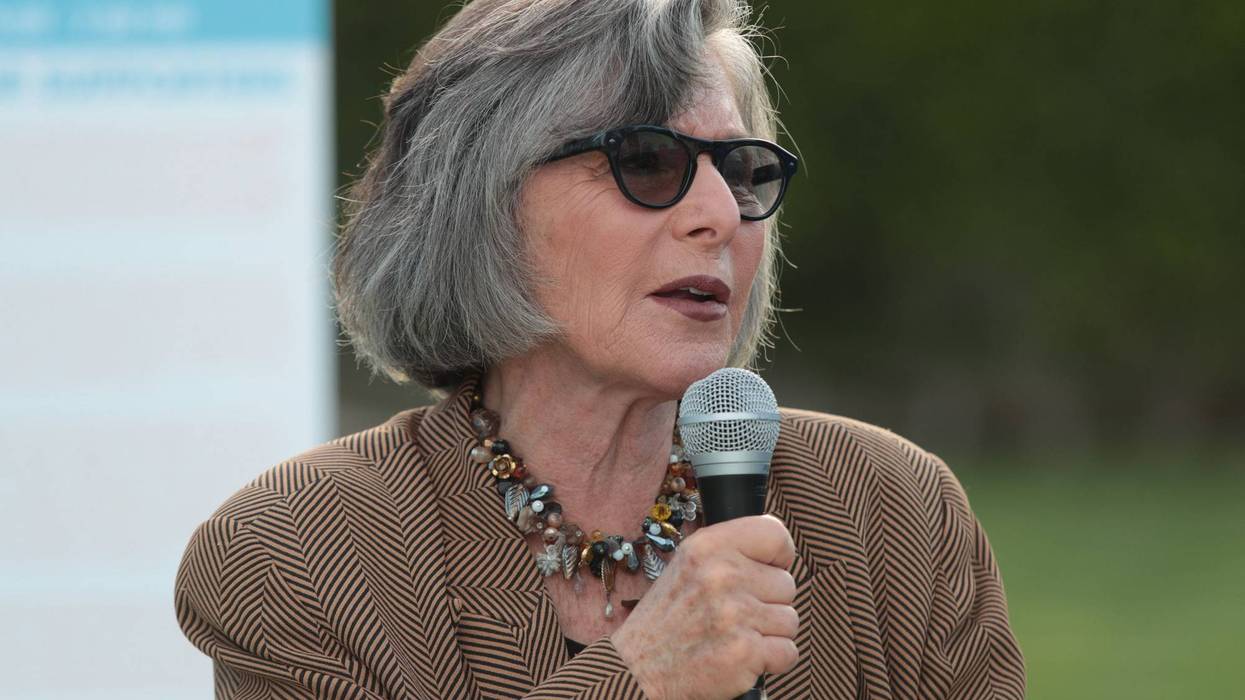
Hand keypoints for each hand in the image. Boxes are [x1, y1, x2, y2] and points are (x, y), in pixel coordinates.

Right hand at [609, 514, 798, 699]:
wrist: (638, 670)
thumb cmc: (667, 620)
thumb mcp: (687, 565)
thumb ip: (729, 552)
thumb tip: (778, 554)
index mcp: (707, 546)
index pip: (774, 533)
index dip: (778, 556)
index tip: (767, 571)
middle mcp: (721, 574)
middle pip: (787, 583)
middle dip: (769, 603)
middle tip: (735, 615)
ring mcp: (735, 614)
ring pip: (790, 620)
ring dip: (770, 633)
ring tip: (735, 636)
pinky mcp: (745, 652)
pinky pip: (788, 651)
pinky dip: (772, 660)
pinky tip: (742, 657)